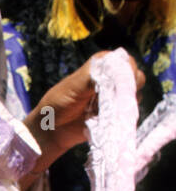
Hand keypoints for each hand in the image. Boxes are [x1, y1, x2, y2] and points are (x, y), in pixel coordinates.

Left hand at [22, 54, 144, 178]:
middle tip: (111, 99)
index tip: (120, 82)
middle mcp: (112, 78)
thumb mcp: (74, 86)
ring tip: (101, 110)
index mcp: (101, 65)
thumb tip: (114, 70)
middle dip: (127, 89)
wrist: (52, 129)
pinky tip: (104, 119)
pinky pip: (128, 113)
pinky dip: (120, 116)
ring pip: (135, 96)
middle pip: (136, 78)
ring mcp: (116, 96)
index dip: (127, 71)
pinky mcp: (116, 113)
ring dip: (122, 104)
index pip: (125, 61)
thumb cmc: (58, 103)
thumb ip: (93, 77)